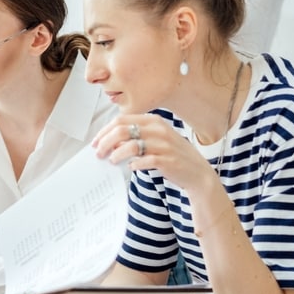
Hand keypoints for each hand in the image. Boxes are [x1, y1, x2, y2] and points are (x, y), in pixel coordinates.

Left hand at [92, 115, 219, 192]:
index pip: (121, 120)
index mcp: (153, 120)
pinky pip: (144, 161)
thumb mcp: (156, 139)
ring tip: (112, 161)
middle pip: (122, 130)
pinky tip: (131, 167)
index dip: (104, 131)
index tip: (96, 142)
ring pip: (131, 145)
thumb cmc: (173, 156)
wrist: (197, 172)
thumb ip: (136, 136)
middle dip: (105, 142)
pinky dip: (134, 164)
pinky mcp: (167, 160)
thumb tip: (111, 141)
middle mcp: (158, 129)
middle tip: (99, 153)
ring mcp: (164, 145)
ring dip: (117, 154)